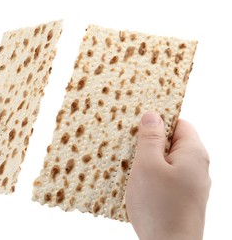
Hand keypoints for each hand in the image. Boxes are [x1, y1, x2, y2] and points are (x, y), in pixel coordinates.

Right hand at [126, 112, 210, 239]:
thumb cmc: (159, 207)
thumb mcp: (147, 166)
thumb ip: (150, 139)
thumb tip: (152, 116)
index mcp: (193, 154)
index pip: (179, 124)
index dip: (158, 121)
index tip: (135, 123)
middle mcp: (198, 168)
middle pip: (172, 144)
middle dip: (148, 143)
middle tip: (125, 145)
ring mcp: (191, 186)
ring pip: (167, 164)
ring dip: (146, 163)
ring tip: (125, 167)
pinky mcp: (183, 201)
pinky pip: (166, 181)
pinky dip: (150, 179)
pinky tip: (134, 187)